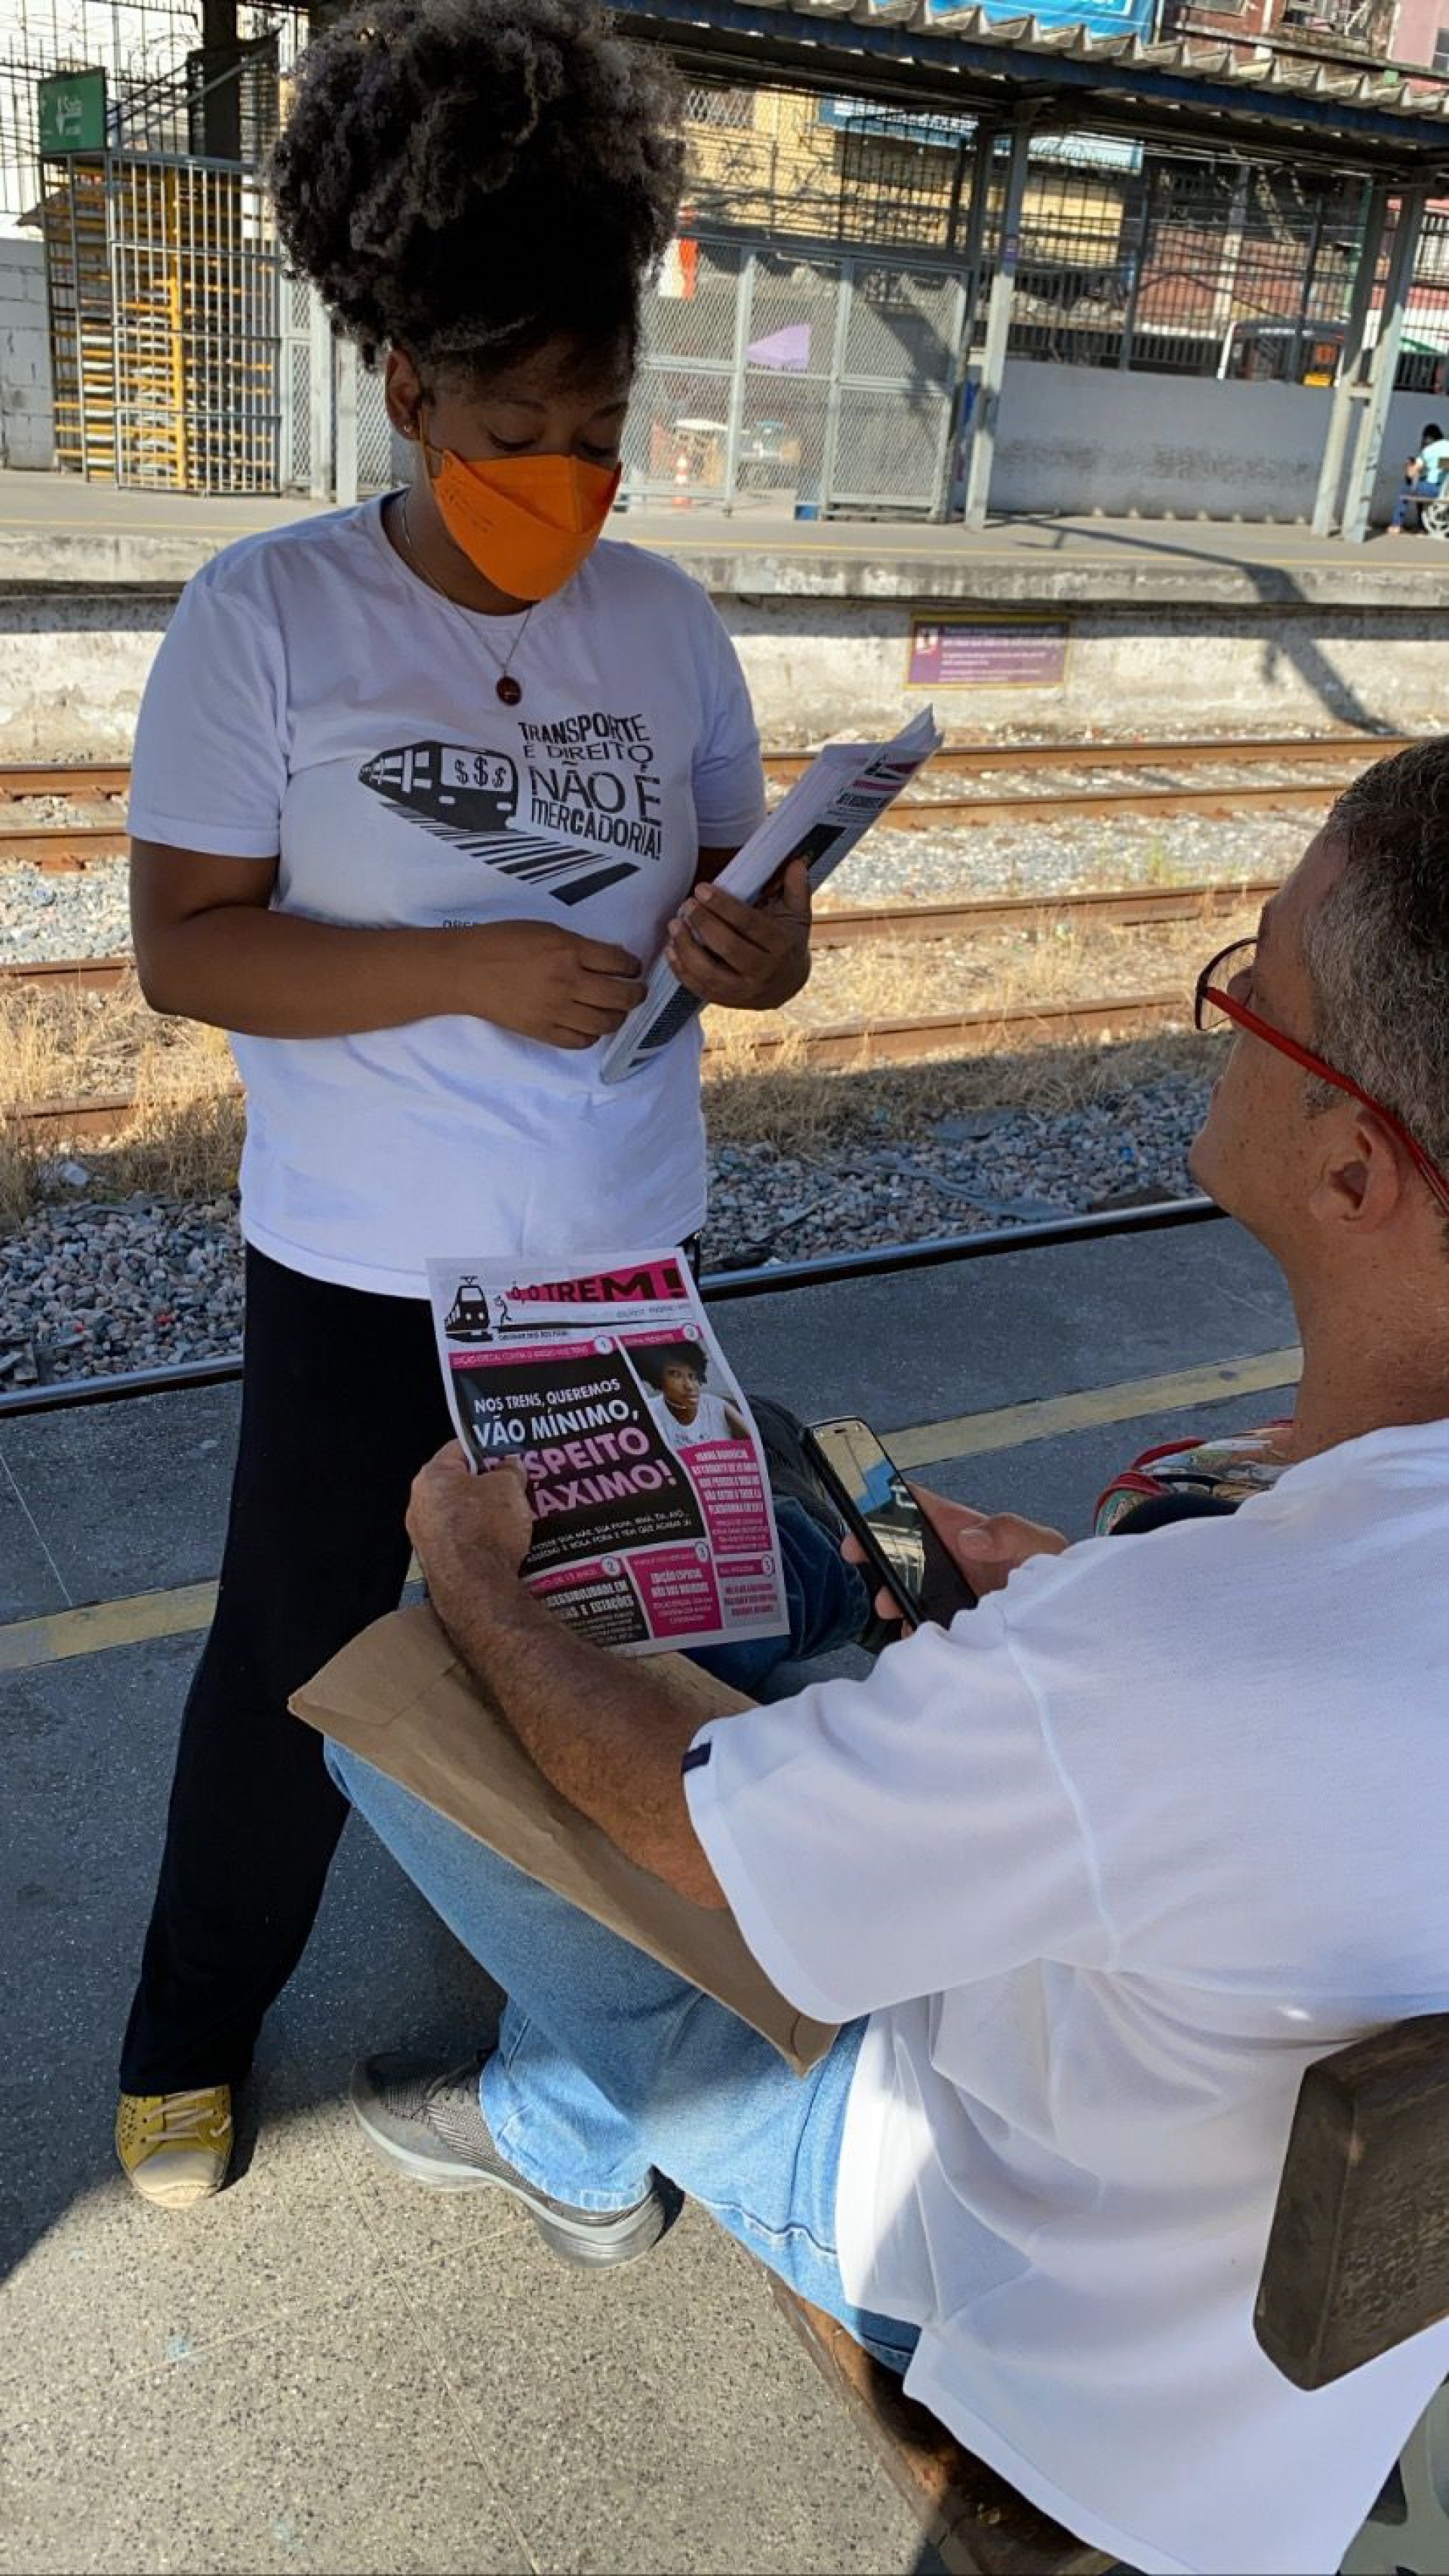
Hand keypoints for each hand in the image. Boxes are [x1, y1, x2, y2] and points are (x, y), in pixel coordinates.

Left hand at [407, 1445, 533, 1600]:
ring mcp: (424, 1535)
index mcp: (431, 1476)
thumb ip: (509, 1469)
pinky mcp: (436, 1560)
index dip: (486, 1448)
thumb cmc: (485, 1532)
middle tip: (512, 1483)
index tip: (503, 1452)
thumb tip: (510, 1466)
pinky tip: (501, 1539)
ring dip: (483, 1511)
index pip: (459, 1449)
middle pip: (457, 1483)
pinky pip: (460, 1539)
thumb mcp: (509, 1487)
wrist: (478, 1587)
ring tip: (512, 1512)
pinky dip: (478, 1536)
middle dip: (486, 1483)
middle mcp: (419, 1505)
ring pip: (459, 1512)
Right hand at [451, 921, 644, 1049]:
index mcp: (569, 951)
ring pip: (606, 1023)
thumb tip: (613, 959)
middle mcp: (567, 982)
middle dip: (636, 994)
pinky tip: (590, 1025)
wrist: (466, 970)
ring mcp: (556, 1011)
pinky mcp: (543, 1031)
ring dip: (618, 1017)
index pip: (619, 963)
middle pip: (621, 997)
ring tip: (615, 1010)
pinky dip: (592, 1035)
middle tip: (636, 991)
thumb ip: (579, 945)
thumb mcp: (545, 930)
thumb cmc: (502, 942)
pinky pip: (581, 1041)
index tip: (633, 968)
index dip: (633, 967)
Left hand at [665, 858, 810, 1011]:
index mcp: (781, 946)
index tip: (701, 889)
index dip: (724, 906)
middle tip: (686, 905)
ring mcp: (746, 991)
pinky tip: (671, 950)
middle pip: (729, 948)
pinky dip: (682, 971)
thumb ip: (796, 888)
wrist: (788, 985)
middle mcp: (765, 972)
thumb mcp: (798, 915)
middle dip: (704, 924)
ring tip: (674, 924)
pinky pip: (700, 989)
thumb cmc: (787, 941)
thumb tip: (796, 862)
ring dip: (687, 948)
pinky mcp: (728, 1002)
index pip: (750, 925)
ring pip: (710, 973)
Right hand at [843, 1487, 1067, 1631]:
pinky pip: (926, 1624)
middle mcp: (951, 1558)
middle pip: (902, 1548)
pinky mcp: (955, 1622)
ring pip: (909, 1588)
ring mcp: (950, 1591)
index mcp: (965, 1529)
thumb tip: (968, 1538)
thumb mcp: (1039, 1543)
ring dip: (893, 1595)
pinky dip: (916, 1631)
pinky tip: (916, 1637)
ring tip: (889, 1606)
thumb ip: (1008, 1533)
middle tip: (858, 1557)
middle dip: (877, 1551)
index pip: (919, 1505)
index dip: (887, 1498)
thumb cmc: (1059, 1568)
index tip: (863, 1507)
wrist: (1075, 1617)